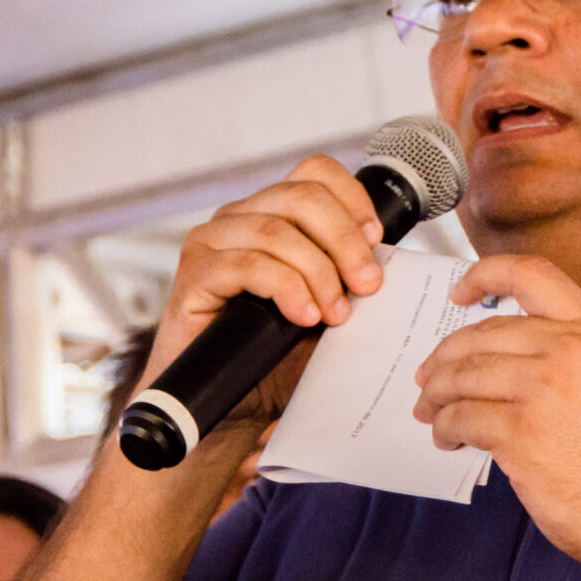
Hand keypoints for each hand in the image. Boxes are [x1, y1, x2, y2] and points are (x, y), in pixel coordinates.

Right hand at [145, 156, 384, 432]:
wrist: (231, 408)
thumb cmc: (276, 356)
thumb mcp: (325, 308)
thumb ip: (347, 279)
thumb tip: (386, 264)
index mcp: (272, 213)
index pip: (314, 173)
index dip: (352, 198)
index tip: (378, 241)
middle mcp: (239, 218)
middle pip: (301, 196)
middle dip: (344, 241)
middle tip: (368, 285)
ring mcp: (211, 242)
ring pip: (277, 231)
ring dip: (319, 272)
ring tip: (336, 315)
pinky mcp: (194, 274)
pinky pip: (248, 263)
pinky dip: (285, 288)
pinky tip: (303, 315)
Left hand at [412, 253, 580, 573]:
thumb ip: (562, 356)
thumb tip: (493, 359)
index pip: (531, 274)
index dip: (485, 274)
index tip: (459, 291)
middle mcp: (569, 350)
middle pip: (481, 333)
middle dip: (443, 358)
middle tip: (428, 379)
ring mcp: (544, 389)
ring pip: (462, 375)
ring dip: (436, 396)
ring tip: (431, 413)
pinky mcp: (520, 432)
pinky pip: (460, 417)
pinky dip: (445, 428)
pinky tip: (449, 439)